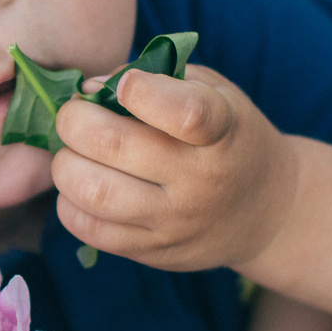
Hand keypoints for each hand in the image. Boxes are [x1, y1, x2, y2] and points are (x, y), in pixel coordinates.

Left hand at [49, 65, 297, 273]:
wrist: (266, 212)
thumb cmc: (229, 138)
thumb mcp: (216, 94)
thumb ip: (160, 78)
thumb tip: (91, 87)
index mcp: (222, 131)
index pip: (185, 112)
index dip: (140, 91)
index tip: (123, 84)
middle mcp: (200, 180)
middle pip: (113, 146)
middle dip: (74, 120)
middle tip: (74, 115)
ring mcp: (176, 221)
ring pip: (92, 191)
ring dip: (65, 164)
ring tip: (74, 152)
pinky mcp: (154, 252)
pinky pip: (89, 229)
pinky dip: (69, 202)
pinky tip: (81, 185)